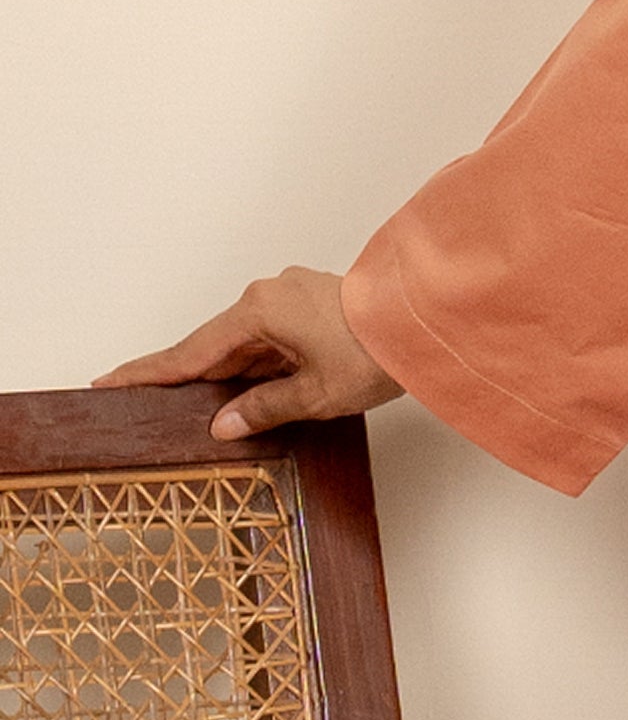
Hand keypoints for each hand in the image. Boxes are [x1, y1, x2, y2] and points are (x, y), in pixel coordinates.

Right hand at [92, 266, 403, 440]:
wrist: (424, 320)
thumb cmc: (375, 351)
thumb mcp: (313, 394)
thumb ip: (262, 408)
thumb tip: (223, 424)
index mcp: (259, 310)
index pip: (191, 352)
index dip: (151, 372)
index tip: (111, 381)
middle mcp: (269, 295)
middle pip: (215, 346)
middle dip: (186, 377)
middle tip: (143, 397)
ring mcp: (290, 296)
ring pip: (244, 344)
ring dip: (228, 375)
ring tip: (199, 407)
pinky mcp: (310, 304)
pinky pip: (268, 338)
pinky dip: (256, 364)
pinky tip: (248, 391)